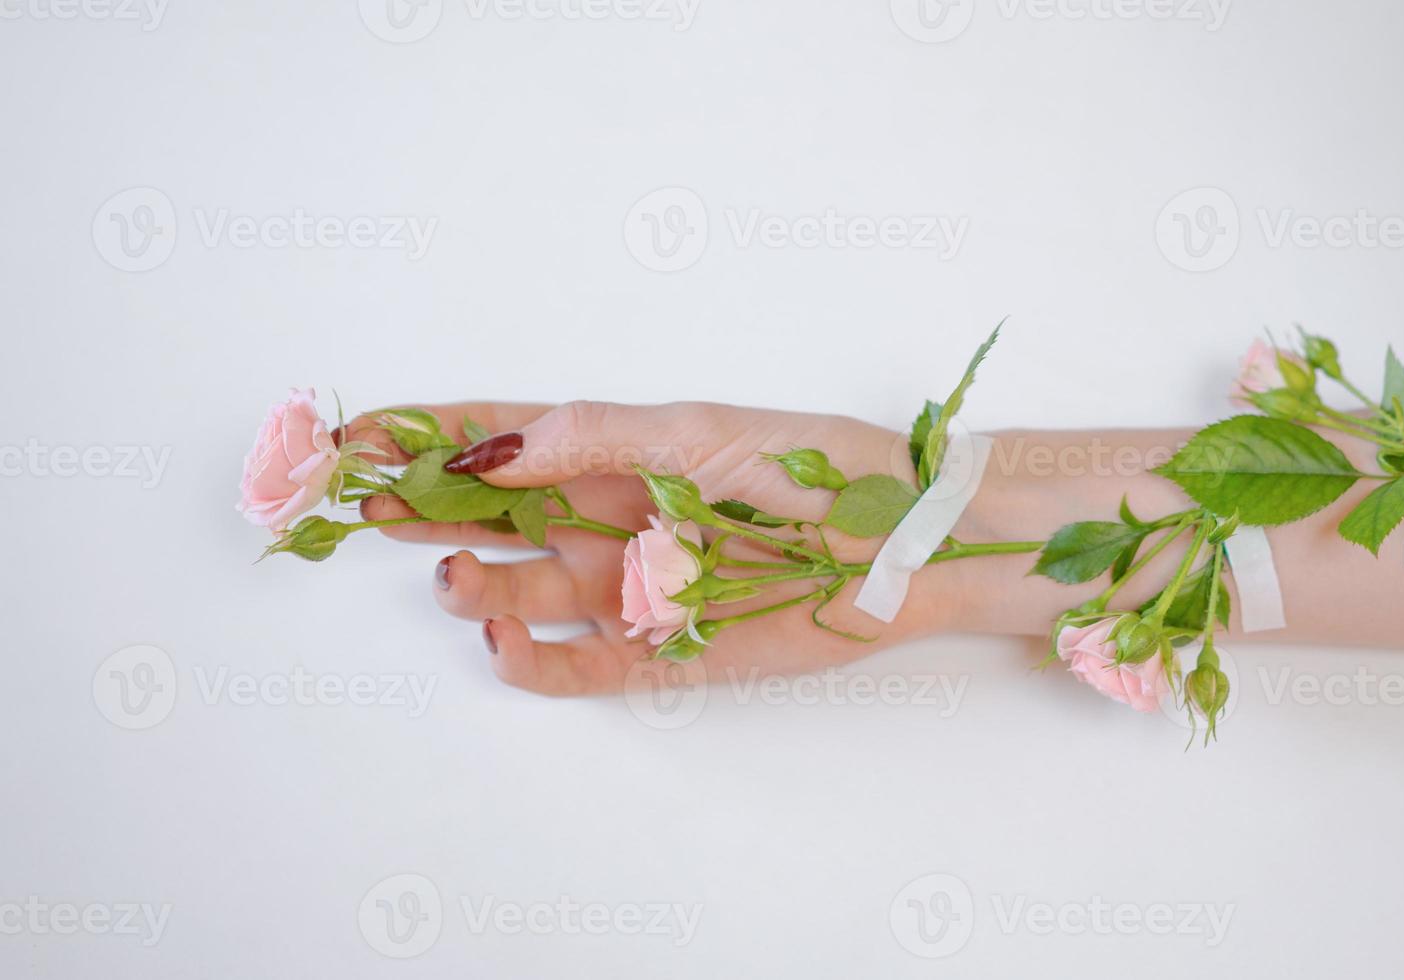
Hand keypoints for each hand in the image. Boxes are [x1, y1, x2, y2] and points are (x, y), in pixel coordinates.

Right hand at [349, 399, 994, 695]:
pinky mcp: (663, 654)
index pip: (502, 441)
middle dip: (426, 509)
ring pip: (523, 591)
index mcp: (617, 454)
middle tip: (366, 508)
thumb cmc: (816, 465)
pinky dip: (532, 660)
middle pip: (493, 516)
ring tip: (456, 575)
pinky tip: (503, 637)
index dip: (425, 437)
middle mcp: (611, 520)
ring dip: (476, 585)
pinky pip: (577, 666)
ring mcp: (631, 589)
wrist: (905, 541)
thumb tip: (488, 449)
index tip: (351, 436)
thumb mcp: (698, 430)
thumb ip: (592, 436)